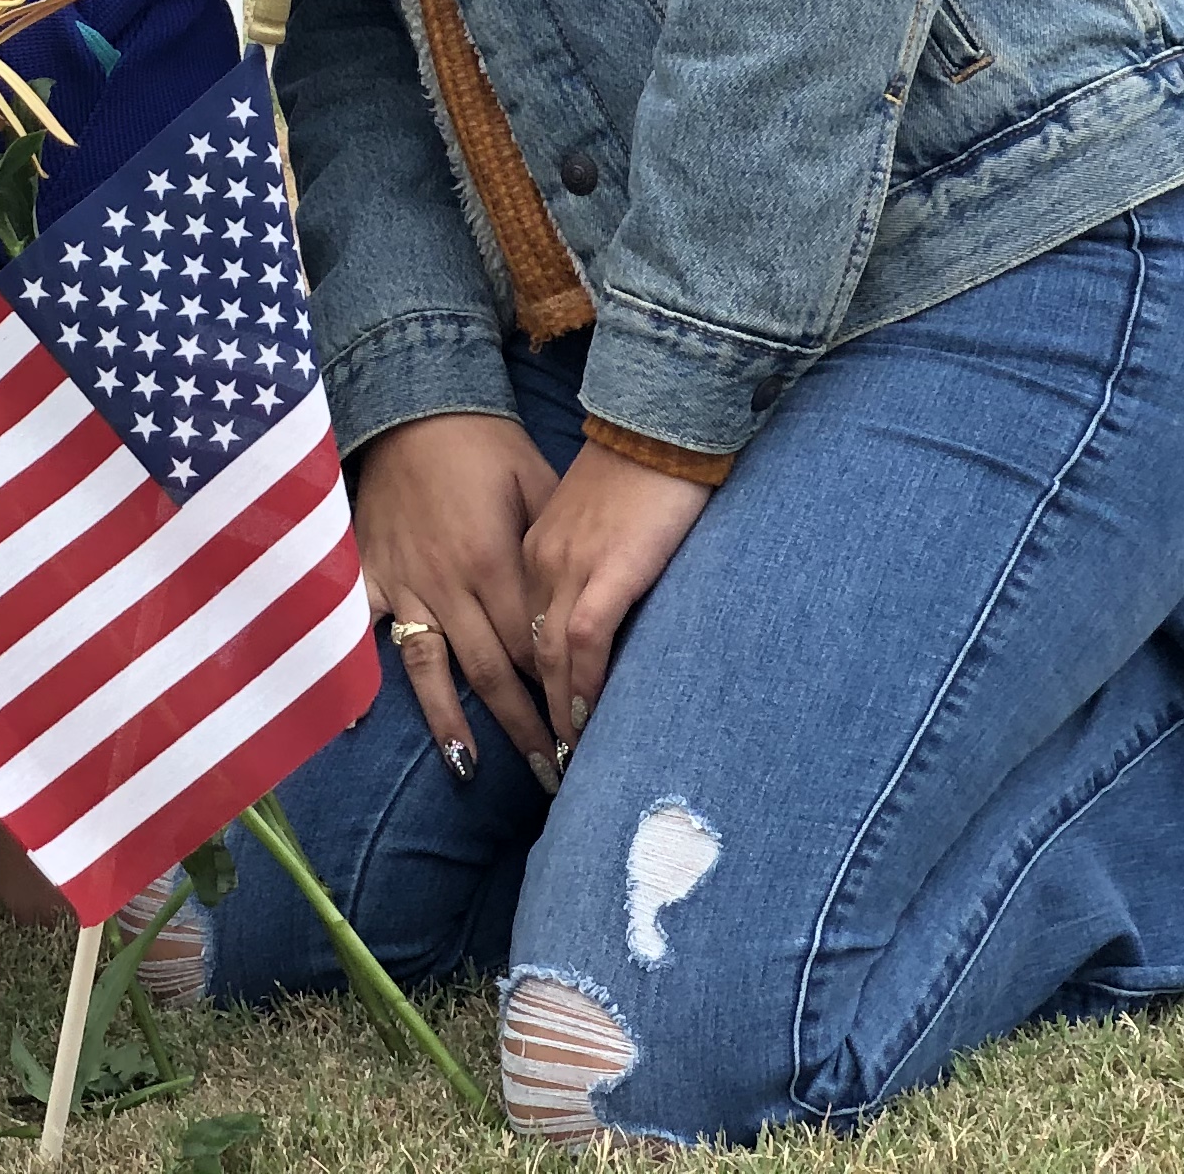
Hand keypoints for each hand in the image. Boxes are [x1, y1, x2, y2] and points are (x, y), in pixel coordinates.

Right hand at [348, 412, 565, 787]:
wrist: (413, 406)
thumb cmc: (485, 445)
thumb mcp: (538, 485)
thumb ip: (556, 550)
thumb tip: (592, 603)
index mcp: (495, 562)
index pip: (535, 645)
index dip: (561, 690)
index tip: (586, 729)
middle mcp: (448, 583)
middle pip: (493, 671)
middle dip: (526, 727)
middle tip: (555, 775)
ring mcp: (404, 583)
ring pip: (432, 667)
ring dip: (455, 722)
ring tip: (474, 772)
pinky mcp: (368, 573)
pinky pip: (361, 631)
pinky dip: (359, 672)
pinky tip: (359, 720)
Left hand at [523, 441, 715, 746]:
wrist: (661, 425)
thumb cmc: (640, 470)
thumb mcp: (596, 521)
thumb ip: (590, 562)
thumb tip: (604, 608)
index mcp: (535, 549)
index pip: (522, 628)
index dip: (528, 679)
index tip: (538, 721)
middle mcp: (541, 561)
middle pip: (527, 650)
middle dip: (535, 709)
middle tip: (548, 758)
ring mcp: (571, 566)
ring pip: (550, 653)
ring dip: (558, 709)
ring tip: (569, 756)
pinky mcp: (608, 569)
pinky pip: (585, 639)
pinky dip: (584, 682)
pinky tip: (589, 716)